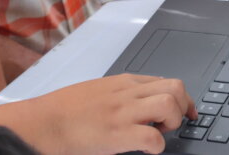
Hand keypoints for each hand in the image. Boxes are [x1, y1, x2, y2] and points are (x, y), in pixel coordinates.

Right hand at [0, 74, 194, 154]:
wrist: (44, 122)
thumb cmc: (64, 111)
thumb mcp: (96, 92)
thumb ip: (119, 95)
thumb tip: (138, 105)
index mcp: (122, 83)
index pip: (164, 80)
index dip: (180, 98)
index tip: (185, 112)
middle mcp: (126, 93)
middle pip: (175, 86)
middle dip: (183, 106)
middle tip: (174, 124)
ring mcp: (122, 112)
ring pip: (169, 104)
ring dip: (172, 122)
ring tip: (159, 133)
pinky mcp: (117, 133)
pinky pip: (153, 138)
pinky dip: (156, 146)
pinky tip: (146, 149)